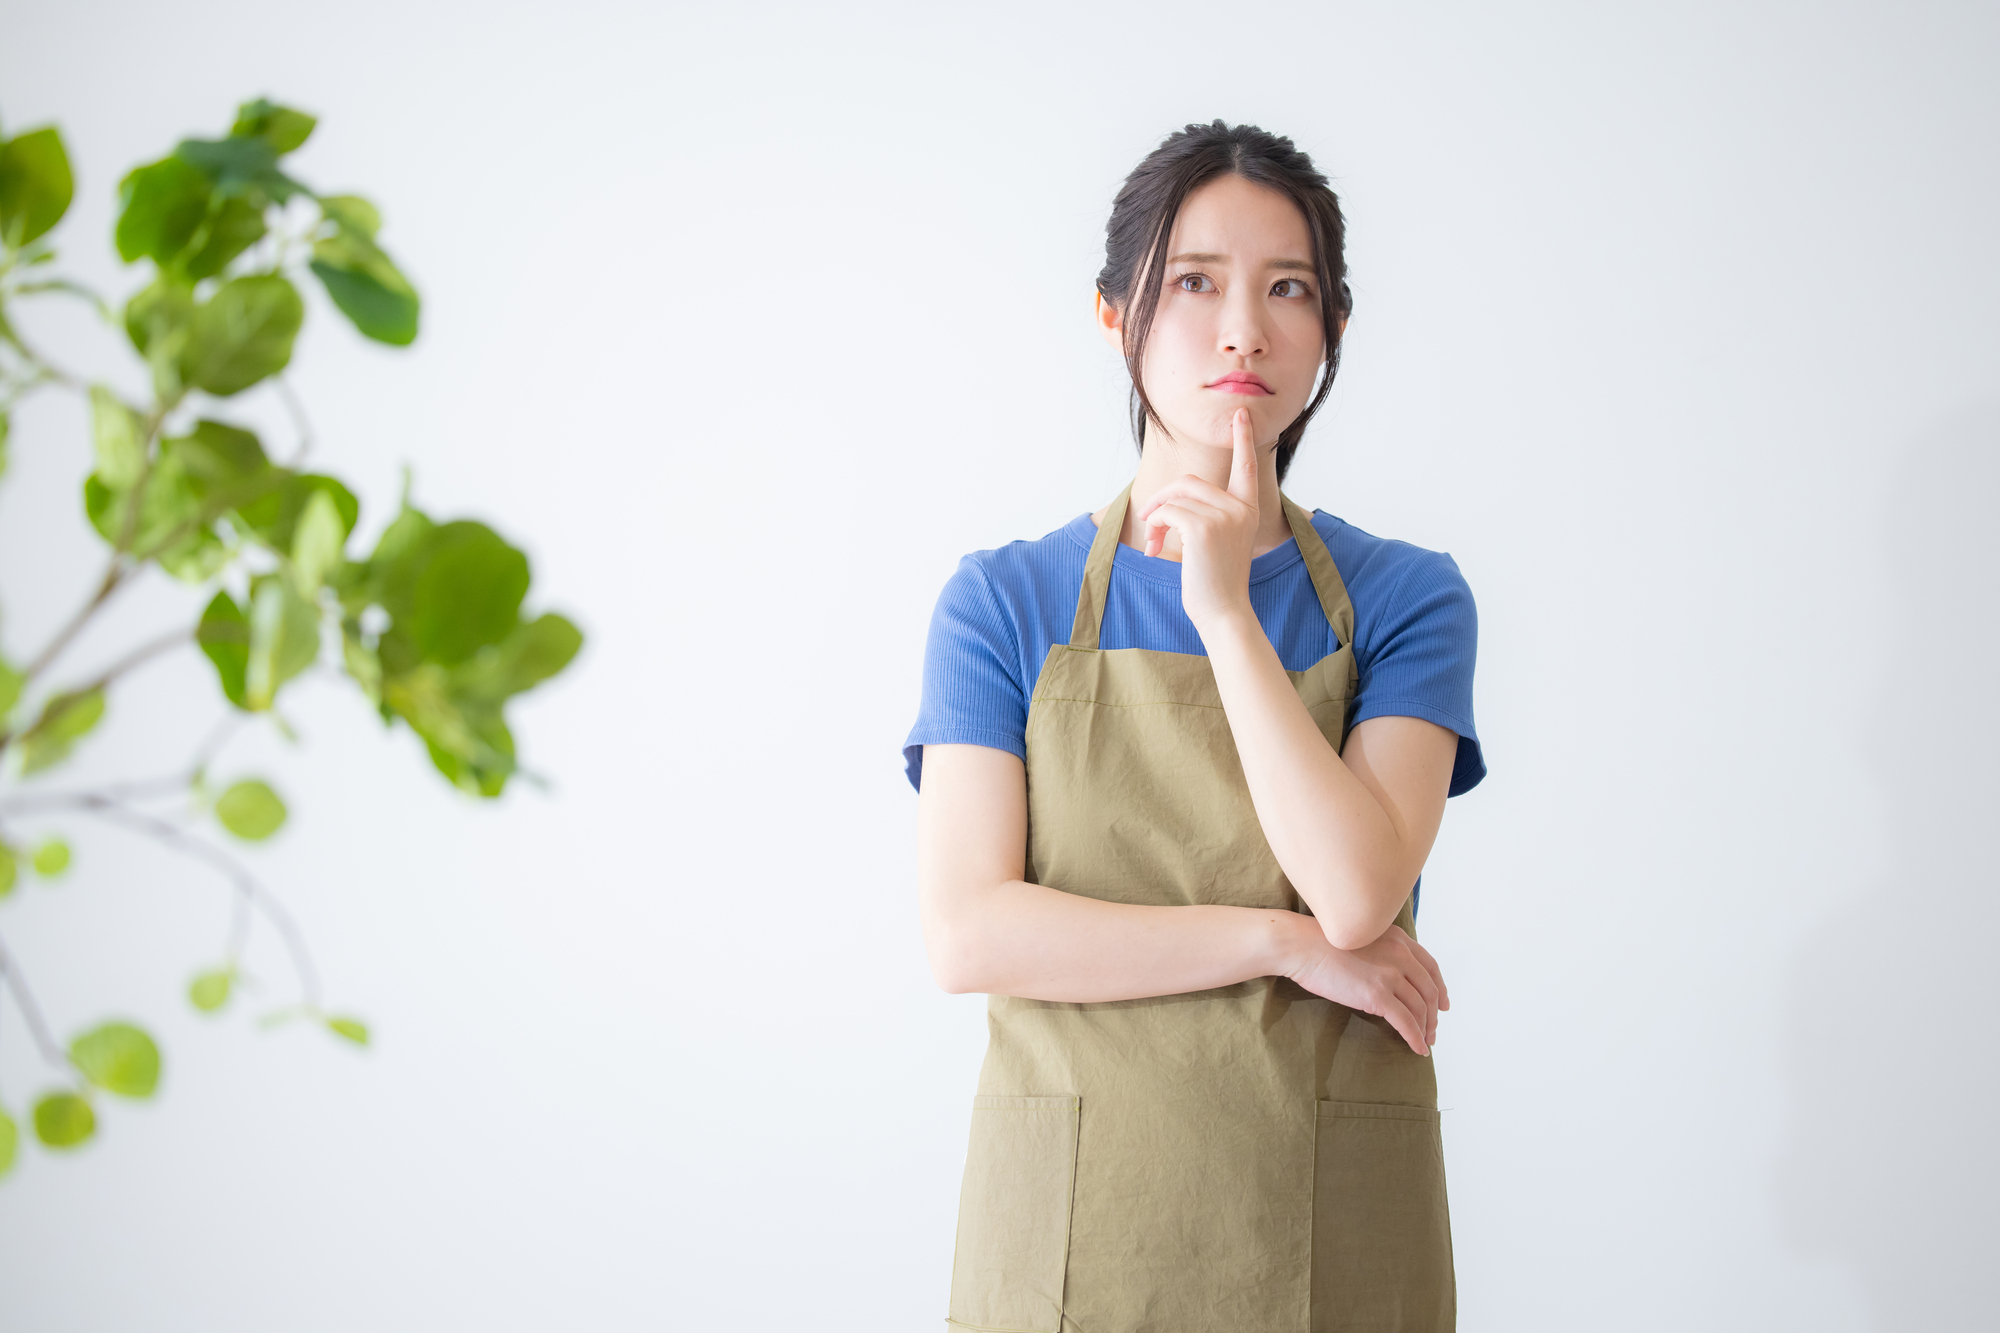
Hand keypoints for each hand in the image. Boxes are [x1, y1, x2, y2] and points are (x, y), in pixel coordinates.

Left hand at [1132, 407, 1260, 632]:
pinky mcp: (1203, 528)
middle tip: (1150, 522)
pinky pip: (1167, 513)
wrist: (1223, 612)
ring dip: (1155, 518)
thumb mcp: (1220, 541)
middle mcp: (1240, 508)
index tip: (1240, 415)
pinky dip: (1154, 528)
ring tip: (1153, 542)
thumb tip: (1170, 500)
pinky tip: (1156, 550)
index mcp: (1247, 510)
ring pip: (1174, 497)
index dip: (1243, 439)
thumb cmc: (1216, 581)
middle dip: (1162, 498)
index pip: (1246, 467)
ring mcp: (1224, 516)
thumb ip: (1208, 514)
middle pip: (1189, 481)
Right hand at [1282, 919, 1447, 1055]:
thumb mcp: (1362, 938)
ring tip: (1425, 1042)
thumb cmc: (1320, 943)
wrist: (1300, 946)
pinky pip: (1406, 1022)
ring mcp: (1390, 975)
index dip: (1440, 988)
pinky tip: (1418, 1048)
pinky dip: (1416, 1038)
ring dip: (1426, 1029)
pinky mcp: (1378, 995)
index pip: (1430, 966)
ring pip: (1421, 1008)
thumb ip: (1381, 951)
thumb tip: (1388, 975)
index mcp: (1398, 938)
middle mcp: (1400, 954)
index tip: (1443, 1003)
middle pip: (1430, 989)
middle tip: (1433, 1030)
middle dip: (1435, 1014)